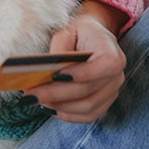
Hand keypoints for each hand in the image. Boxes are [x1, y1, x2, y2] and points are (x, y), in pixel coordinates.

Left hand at [27, 1, 126, 122]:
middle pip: (89, 92)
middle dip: (57, 94)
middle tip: (31, 94)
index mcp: (112, 52)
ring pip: (87, 108)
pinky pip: (87, 116)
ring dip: (59, 107)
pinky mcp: (104, 104)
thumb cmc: (78, 34)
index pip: (106, 66)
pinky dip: (66, 115)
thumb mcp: (67, 32)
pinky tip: (49, 107)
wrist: (92, 39)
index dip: (82, 74)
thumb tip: (48, 71)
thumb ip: (60, 50)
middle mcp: (117, 76)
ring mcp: (112, 92)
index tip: (54, 76)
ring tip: (36, 100)